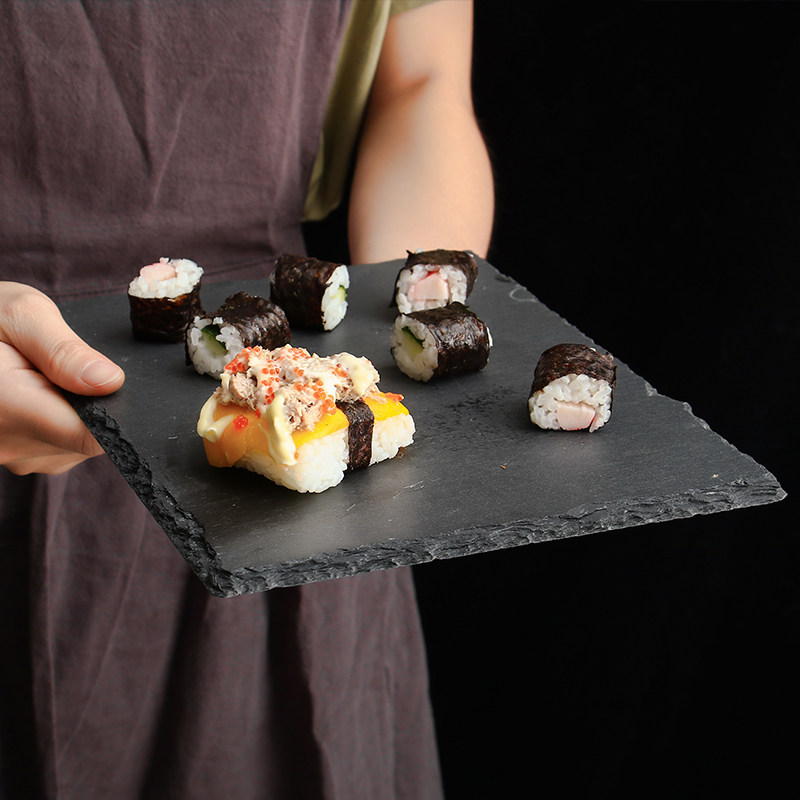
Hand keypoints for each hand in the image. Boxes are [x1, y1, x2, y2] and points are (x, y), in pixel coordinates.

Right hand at [0, 281, 124, 474]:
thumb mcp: (21, 314)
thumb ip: (66, 350)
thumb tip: (109, 382)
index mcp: (9, 409)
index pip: (91, 438)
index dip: (115, 415)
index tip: (113, 387)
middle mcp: (9, 445)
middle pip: (88, 441)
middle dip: (92, 405)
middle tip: (63, 368)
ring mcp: (11, 456)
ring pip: (76, 445)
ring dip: (76, 412)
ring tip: (45, 376)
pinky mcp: (14, 456)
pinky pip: (58, 445)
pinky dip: (61, 420)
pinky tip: (42, 391)